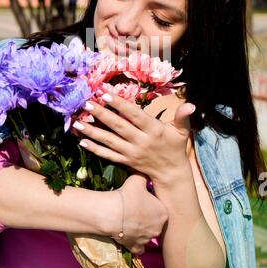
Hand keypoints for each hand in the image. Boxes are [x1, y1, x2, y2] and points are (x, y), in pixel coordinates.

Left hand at [71, 93, 194, 183]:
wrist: (171, 173)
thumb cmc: (175, 146)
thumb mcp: (182, 131)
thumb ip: (183, 116)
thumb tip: (190, 104)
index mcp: (153, 130)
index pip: (134, 115)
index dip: (120, 105)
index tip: (105, 94)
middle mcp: (141, 142)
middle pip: (118, 126)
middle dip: (101, 115)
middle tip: (87, 103)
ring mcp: (131, 153)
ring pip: (109, 141)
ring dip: (92, 132)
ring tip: (77, 122)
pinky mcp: (125, 162)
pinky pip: (108, 155)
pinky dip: (95, 149)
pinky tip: (82, 141)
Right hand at [112, 174, 167, 254]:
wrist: (112, 214)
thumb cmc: (128, 195)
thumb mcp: (138, 179)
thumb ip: (144, 176)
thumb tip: (145, 172)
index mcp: (163, 213)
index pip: (160, 207)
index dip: (151, 203)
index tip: (142, 200)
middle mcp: (158, 228)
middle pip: (155, 222)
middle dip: (148, 217)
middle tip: (136, 209)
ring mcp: (147, 240)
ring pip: (147, 234)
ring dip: (142, 229)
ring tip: (130, 221)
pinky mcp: (136, 247)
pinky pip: (139, 247)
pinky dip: (136, 243)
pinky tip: (130, 236)